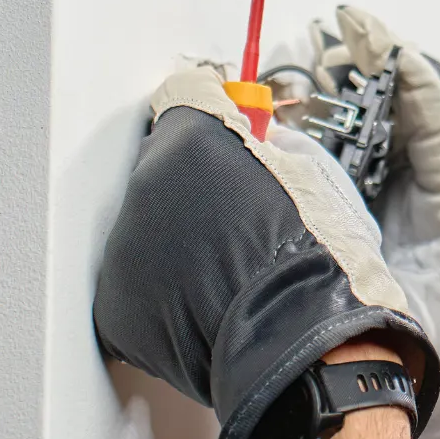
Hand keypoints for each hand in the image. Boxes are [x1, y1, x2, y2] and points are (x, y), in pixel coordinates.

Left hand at [92, 64, 438, 438]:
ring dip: (175, 235)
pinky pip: (136, 278)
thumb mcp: (312, 167)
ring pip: (145, 222)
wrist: (306, 343)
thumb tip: (249, 131)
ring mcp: (125, 245)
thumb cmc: (321, 263)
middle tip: (240, 211)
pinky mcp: (117, 303)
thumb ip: (264, 137)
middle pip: (160, 162)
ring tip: (227, 263)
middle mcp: (145, 184)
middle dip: (193, 180)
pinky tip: (205, 296)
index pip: (184, 95)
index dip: (215, 115)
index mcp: (195, 138)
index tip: (227, 128)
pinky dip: (163, 286)